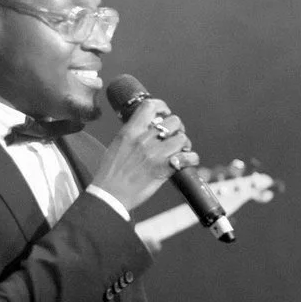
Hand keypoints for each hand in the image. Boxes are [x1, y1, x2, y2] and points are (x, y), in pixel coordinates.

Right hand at [93, 96, 197, 214]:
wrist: (109, 195)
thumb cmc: (109, 174)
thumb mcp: (116, 146)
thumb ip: (131, 135)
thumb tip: (144, 129)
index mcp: (130, 131)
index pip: (150, 106)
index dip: (162, 106)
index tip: (165, 113)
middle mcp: (144, 139)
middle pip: (173, 121)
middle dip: (177, 128)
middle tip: (174, 137)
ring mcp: (155, 153)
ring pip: (182, 138)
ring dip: (184, 144)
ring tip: (181, 150)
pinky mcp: (163, 168)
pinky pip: (187, 157)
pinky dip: (191, 159)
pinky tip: (187, 161)